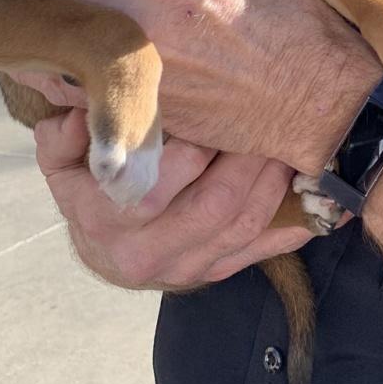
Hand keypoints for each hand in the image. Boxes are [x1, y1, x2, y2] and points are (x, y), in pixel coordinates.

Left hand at [1, 0, 379, 173]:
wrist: (328, 103)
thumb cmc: (304, 25)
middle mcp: (150, 23)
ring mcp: (142, 71)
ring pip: (63, 46)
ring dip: (49, 25)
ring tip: (45, 8)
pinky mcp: (146, 110)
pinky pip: (86, 89)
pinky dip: (75, 70)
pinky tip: (82, 55)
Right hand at [36, 108, 313, 289]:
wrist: (104, 248)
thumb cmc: (90, 188)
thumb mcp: (64, 161)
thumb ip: (66, 135)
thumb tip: (81, 116)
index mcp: (107, 221)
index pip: (155, 188)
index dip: (191, 149)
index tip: (214, 111)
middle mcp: (147, 254)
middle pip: (213, 207)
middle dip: (246, 160)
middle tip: (268, 119)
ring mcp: (187, 269)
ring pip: (244, 226)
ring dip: (274, 182)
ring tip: (289, 140)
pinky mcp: (218, 272)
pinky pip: (264, 250)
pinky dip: (295, 222)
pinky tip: (318, 194)